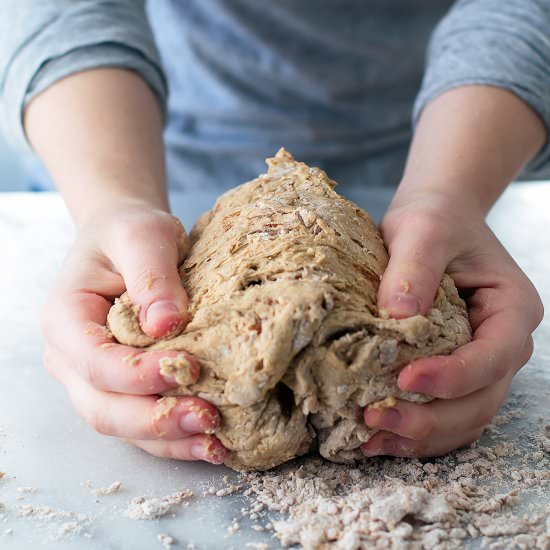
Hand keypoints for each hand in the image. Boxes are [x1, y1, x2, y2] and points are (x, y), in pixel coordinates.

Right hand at [41, 200, 226, 463]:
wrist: (127, 241)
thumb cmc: (129, 232)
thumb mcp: (141, 235)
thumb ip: (151, 275)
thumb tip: (165, 324)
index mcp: (66, 318)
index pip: (95, 362)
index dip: (138, 375)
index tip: (187, 367)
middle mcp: (72, 357)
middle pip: (103, 407)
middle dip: (155, 419)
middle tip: (207, 417)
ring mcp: (95, 377)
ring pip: (123, 424)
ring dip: (168, 437)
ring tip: (216, 441)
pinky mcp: (123, 386)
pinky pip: (142, 421)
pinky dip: (173, 437)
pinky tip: (210, 441)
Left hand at [361, 191, 542, 456]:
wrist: (434, 220)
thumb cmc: (435, 219)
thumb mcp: (424, 230)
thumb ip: (415, 268)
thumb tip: (397, 316)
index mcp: (511, 309)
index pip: (492, 357)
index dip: (452, 376)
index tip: (404, 379)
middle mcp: (502, 344)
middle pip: (480, 400)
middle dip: (430, 419)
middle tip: (375, 419)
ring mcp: (480, 363)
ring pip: (463, 417)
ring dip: (421, 436)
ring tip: (372, 439)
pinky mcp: (452, 371)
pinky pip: (444, 414)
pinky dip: (417, 432)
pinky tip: (379, 436)